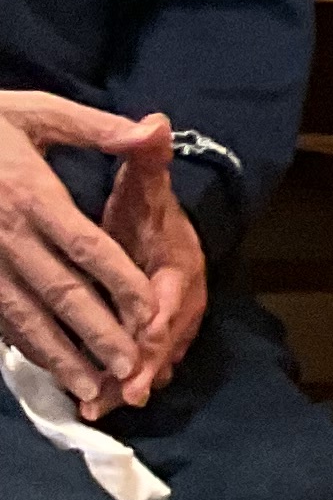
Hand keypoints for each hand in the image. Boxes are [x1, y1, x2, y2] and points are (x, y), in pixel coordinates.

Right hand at [0, 93, 160, 416]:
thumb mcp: (37, 112)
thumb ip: (96, 128)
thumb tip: (152, 129)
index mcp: (32, 195)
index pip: (86, 246)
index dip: (120, 281)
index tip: (151, 313)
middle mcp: (7, 233)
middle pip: (60, 291)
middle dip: (96, 333)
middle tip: (130, 368)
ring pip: (24, 314)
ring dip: (58, 353)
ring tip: (90, 387)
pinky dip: (23, 344)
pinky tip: (46, 365)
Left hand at [100, 117, 204, 404]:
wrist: (161, 226)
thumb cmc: (143, 207)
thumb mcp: (143, 184)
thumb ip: (148, 159)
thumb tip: (155, 123)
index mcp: (180, 262)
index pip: (172, 293)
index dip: (158, 319)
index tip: (145, 338)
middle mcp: (184, 298)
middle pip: (167, 337)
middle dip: (145, 364)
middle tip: (123, 392)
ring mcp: (173, 321)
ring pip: (155, 358)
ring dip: (130, 382)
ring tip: (102, 406)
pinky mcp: (156, 336)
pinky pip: (144, 364)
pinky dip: (123, 384)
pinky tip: (97, 404)